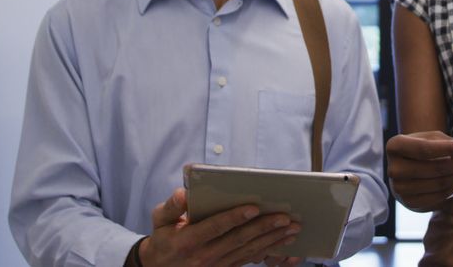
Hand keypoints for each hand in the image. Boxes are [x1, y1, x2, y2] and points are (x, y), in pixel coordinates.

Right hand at [138, 188, 300, 266]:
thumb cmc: (163, 237)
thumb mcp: (160, 219)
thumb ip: (172, 206)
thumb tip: (183, 193)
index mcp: (188, 240)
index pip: (215, 227)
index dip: (235, 217)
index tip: (254, 207)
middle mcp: (204, 255)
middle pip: (239, 240)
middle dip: (264, 227)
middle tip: (286, 217)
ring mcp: (217, 265)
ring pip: (249, 251)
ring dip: (273, 240)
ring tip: (292, 229)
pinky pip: (249, 259)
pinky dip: (268, 250)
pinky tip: (283, 241)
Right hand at [386, 131, 452, 211]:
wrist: (405, 169)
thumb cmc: (419, 149)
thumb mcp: (427, 138)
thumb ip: (444, 141)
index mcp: (395, 147)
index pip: (424, 149)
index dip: (449, 148)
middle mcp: (394, 169)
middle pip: (436, 168)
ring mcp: (400, 189)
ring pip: (441, 184)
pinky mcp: (410, 203)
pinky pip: (440, 196)